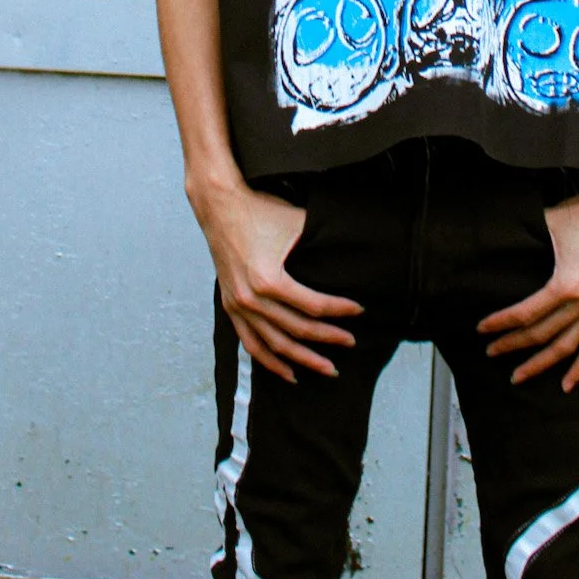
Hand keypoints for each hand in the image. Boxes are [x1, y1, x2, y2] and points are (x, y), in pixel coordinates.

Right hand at [193, 173, 361, 383]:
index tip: (359, 310)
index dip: (339, 310)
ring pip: (275, 345)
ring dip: (303, 359)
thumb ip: (321, 240)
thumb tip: (354, 247)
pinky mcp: (231, 307)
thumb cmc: (260, 211)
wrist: (220, 206)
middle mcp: (252, 299)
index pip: (314, 306)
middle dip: (328, 338)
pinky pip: (251, 343)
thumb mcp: (296, 222)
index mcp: (270, 280)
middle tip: (351, 343)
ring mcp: (239, 306)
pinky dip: (270, 361)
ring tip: (327, 368)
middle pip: (297, 329)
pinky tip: (290, 372)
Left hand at [477, 174, 578, 390]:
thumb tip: (501, 243)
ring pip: (567, 347)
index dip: (501, 324)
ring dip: (541, 364)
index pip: (525, 314)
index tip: (482, 330)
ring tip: (519, 376)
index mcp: (566, 284)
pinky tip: (567, 383)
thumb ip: (527, 238)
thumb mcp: (551, 224)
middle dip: (513, 346)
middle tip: (491, 353)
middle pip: (542, 334)